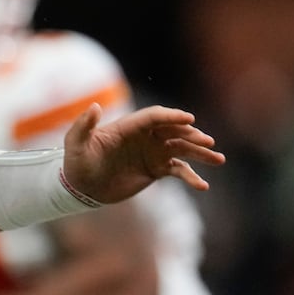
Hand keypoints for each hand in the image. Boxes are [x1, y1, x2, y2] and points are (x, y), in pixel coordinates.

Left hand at [62, 103, 224, 203]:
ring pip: (182, 149)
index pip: (154, 117)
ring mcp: (152, 152)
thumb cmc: (76, 163)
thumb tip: (94, 106)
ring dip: (200, 153)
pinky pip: (179, 170)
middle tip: (207, 142)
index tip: (189, 118)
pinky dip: (191, 177)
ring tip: (218, 159)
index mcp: (128, 127)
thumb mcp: (75, 144)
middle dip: (191, 135)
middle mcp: (144, 137)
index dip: (172, 116)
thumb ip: (83, 126)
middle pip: (173, 131)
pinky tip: (203, 186)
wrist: (81, 188)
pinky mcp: (156, 169)